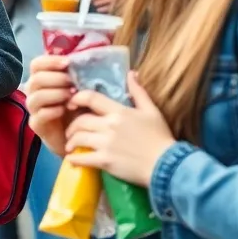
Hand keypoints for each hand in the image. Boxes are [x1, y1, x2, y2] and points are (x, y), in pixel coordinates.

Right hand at [25, 55, 74, 154]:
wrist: (77, 136)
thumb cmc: (77, 108)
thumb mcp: (78, 89)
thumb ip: (74, 76)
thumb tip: (79, 62)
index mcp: (41, 79)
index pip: (37, 64)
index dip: (50, 61)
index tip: (67, 63)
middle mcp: (33, 92)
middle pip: (36, 79)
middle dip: (56, 79)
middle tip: (73, 83)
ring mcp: (33, 109)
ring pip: (36, 97)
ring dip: (55, 94)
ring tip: (71, 97)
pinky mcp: (36, 125)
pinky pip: (40, 115)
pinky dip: (53, 110)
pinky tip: (65, 110)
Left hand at [64, 72, 176, 187]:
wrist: (167, 165)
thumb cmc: (160, 138)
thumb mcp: (152, 111)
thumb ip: (138, 92)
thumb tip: (131, 73)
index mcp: (119, 112)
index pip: (91, 98)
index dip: (77, 98)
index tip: (71, 103)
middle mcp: (109, 125)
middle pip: (81, 120)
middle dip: (72, 126)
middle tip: (72, 130)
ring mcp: (106, 144)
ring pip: (79, 138)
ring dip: (71, 141)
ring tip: (70, 145)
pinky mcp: (106, 161)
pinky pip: (83, 158)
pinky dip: (74, 159)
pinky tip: (72, 160)